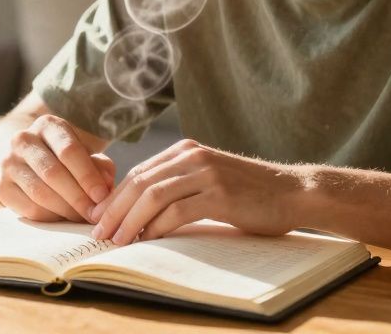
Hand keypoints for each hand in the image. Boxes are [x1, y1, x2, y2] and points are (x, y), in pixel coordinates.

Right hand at [0, 114, 116, 222]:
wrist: (20, 157)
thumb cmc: (60, 156)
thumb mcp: (82, 152)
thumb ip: (99, 166)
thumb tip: (106, 188)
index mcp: (47, 125)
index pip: (69, 150)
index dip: (87, 176)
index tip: (102, 196)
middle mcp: (23, 139)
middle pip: (53, 173)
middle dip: (78, 197)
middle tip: (95, 214)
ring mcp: (8, 162)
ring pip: (40, 193)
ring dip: (65, 210)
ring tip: (82, 217)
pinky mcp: (1, 186)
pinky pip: (29, 208)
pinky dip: (51, 217)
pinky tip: (63, 218)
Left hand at [89, 139, 304, 244]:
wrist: (292, 192)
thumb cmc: (250, 193)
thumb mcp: (209, 179)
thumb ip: (179, 184)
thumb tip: (141, 210)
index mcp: (186, 150)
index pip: (139, 172)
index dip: (115, 197)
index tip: (98, 217)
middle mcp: (192, 156)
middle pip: (140, 182)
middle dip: (114, 209)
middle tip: (98, 231)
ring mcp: (206, 173)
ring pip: (153, 195)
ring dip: (130, 220)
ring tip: (116, 240)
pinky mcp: (220, 194)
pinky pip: (178, 210)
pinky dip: (157, 227)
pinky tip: (147, 239)